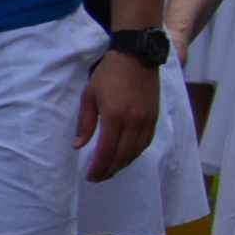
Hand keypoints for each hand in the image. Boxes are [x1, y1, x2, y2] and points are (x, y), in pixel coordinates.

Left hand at [75, 54, 158, 182]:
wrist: (137, 57)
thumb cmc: (108, 74)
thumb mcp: (89, 96)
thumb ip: (85, 123)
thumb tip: (79, 145)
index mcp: (115, 117)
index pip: (107, 151)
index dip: (98, 167)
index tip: (90, 176)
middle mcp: (134, 122)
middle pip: (123, 155)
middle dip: (110, 170)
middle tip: (98, 177)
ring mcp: (147, 120)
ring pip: (137, 151)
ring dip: (123, 164)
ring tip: (111, 169)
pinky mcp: (155, 117)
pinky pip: (146, 142)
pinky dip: (136, 153)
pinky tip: (127, 155)